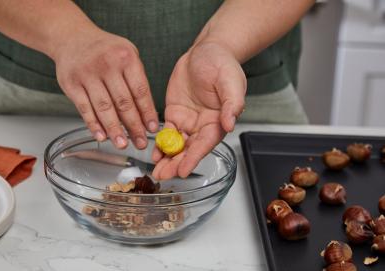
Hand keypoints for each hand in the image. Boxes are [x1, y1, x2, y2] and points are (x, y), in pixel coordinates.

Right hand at [53, 28, 157, 148]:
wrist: (72, 37)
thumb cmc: (105, 50)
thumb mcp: (127, 54)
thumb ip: (137, 80)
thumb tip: (146, 113)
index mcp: (126, 57)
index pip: (140, 91)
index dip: (147, 112)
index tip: (153, 128)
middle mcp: (107, 65)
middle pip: (123, 102)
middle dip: (134, 126)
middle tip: (140, 143)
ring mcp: (87, 74)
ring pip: (104, 108)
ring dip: (114, 129)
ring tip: (123, 144)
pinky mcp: (71, 84)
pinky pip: (84, 108)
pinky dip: (93, 125)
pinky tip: (102, 136)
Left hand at [152, 42, 246, 178]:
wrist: (206, 51)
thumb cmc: (223, 64)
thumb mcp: (231, 81)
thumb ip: (232, 103)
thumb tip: (229, 124)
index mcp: (218, 121)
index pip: (205, 143)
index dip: (194, 158)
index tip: (183, 171)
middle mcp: (202, 125)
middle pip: (189, 149)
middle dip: (176, 163)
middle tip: (163, 176)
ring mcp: (188, 121)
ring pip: (176, 144)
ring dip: (167, 158)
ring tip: (156, 171)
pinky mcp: (175, 114)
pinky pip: (167, 132)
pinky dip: (160, 143)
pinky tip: (154, 152)